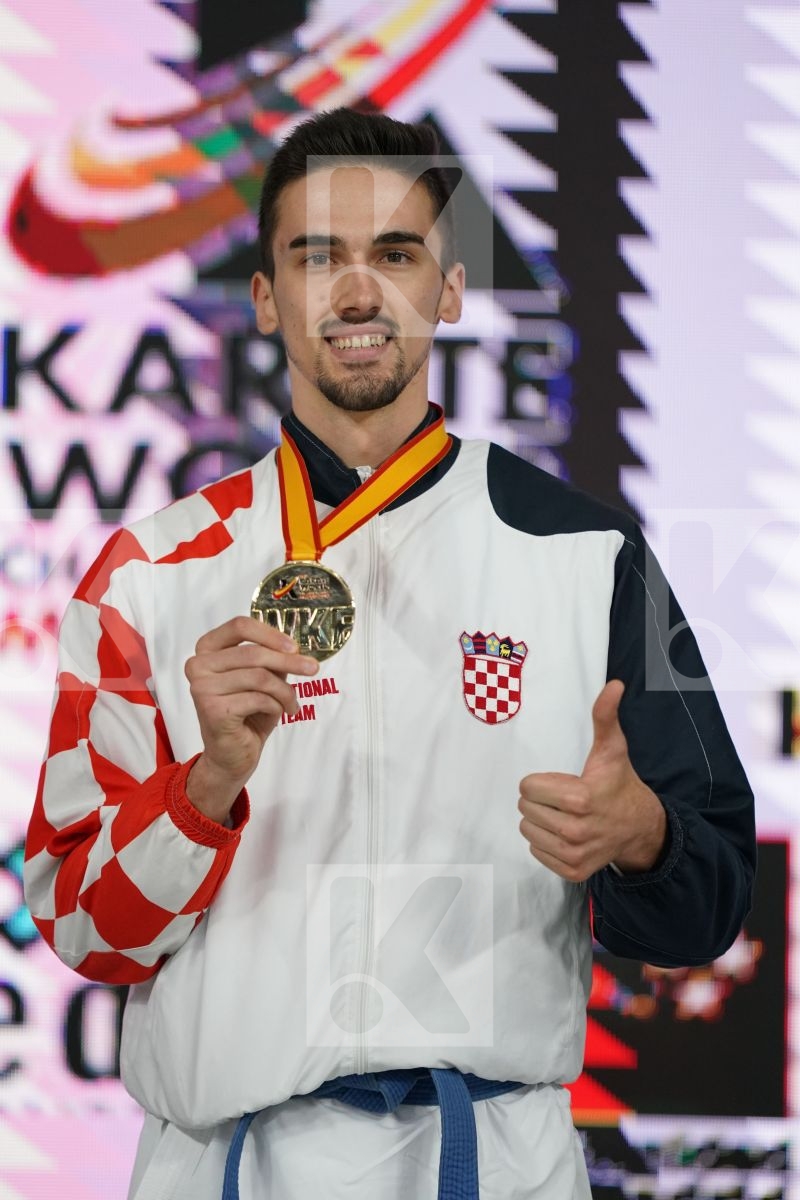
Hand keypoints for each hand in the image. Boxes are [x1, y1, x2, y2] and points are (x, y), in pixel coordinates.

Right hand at [184, 616, 318, 821]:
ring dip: (285, 691)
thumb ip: (271, 658)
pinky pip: (259, 699)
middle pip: (254, 653)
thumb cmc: (246, 713)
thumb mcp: (261, 679)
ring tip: (292, 704)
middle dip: (289, 662)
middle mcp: (198, 666)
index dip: (270, 633)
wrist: (232, 755)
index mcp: (207, 650)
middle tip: (313, 669)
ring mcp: (202, 688)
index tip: (294, 645)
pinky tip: (276, 714)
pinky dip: (276, 706)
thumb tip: (294, 646)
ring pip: (260, 677)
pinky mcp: (212, 710)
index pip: (239, 626)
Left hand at [517, 680, 666, 881]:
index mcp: (579, 798)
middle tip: (563, 798)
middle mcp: (575, 830)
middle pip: (525, 808)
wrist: (639, 827)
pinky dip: (546, 841)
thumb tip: (614, 685)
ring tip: (564, 814)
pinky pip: (536, 850)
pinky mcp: (573, 871)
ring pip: (527, 829)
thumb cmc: (618, 783)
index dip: (541, 781)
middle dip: (540, 799)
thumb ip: (605, 716)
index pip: (527, 787)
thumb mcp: (612, 749)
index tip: (562, 782)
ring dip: (540, 820)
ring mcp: (574, 854)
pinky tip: (566, 833)